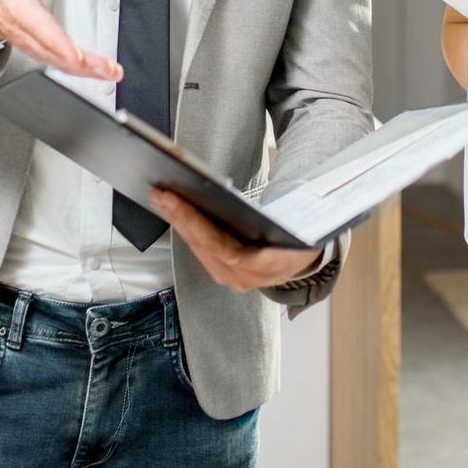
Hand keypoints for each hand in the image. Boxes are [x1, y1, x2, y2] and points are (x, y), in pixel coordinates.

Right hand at [0, 0, 121, 82]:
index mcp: (20, 10)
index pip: (40, 29)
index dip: (57, 43)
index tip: (75, 54)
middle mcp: (27, 33)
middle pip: (54, 52)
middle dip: (81, 64)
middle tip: (107, 69)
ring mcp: (34, 46)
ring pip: (60, 63)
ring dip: (86, 71)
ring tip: (110, 72)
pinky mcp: (42, 52)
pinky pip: (62, 65)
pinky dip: (82, 72)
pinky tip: (100, 73)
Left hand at [150, 189, 322, 292]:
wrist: (305, 259)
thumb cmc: (301, 234)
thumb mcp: (300, 223)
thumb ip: (280, 216)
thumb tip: (252, 189)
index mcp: (273, 264)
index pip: (227, 251)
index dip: (201, 228)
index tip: (179, 203)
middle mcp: (250, 278)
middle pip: (208, 248)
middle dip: (183, 218)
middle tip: (162, 194)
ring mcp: (235, 278)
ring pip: (200, 250)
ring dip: (180, 223)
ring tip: (162, 199)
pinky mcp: (225, 273)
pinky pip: (202, 251)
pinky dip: (187, 230)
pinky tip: (173, 212)